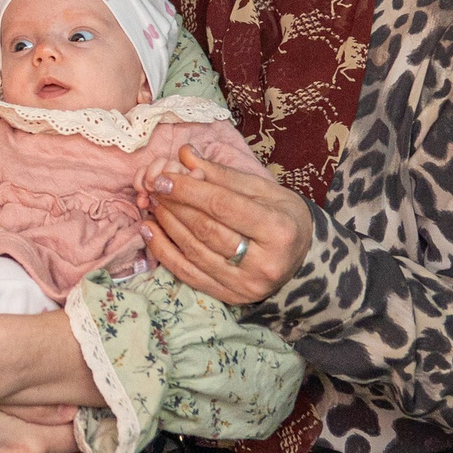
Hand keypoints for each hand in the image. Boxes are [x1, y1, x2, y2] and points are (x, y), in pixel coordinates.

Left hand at [145, 149, 311, 306]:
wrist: (302, 258)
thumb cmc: (283, 217)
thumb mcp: (263, 189)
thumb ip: (223, 175)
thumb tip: (185, 155)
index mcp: (278, 230)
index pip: (223, 206)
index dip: (189, 191)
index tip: (165, 178)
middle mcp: (264, 262)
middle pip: (207, 230)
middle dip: (175, 206)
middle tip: (154, 188)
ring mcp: (247, 285)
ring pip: (194, 252)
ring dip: (167, 226)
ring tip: (152, 205)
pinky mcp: (231, 297)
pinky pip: (189, 275)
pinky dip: (164, 252)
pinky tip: (149, 232)